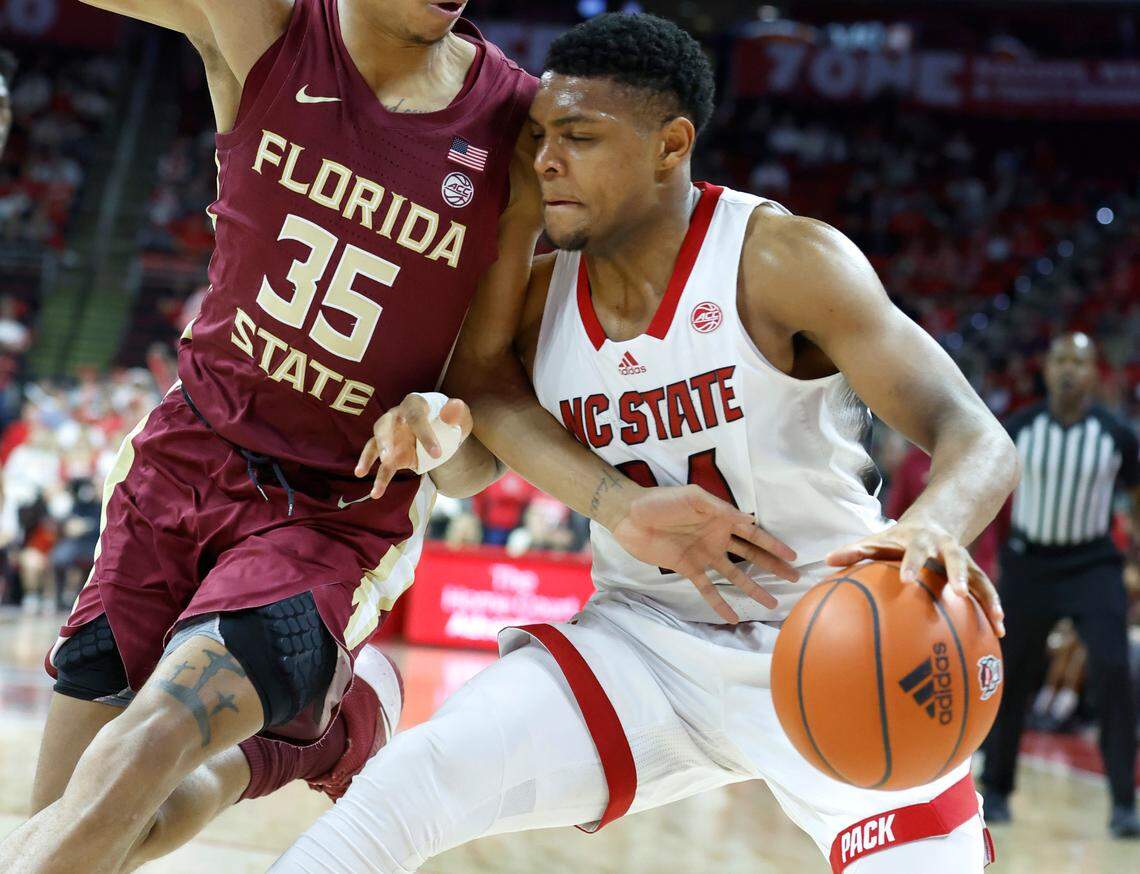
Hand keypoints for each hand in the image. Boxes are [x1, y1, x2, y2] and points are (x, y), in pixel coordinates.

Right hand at [356, 394, 472, 498]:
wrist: (446, 432)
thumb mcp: (460, 415)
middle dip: (384, 442)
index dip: (424, 434)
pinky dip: (379, 479)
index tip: (437, 454)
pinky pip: (382, 466)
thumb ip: (457, 411)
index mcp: (414, 404)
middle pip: (384, 426)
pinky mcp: (391, 454)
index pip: (416, 417)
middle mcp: (396, 417)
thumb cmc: (451, 419)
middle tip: (387, 458)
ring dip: (369, 458)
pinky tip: (375, 493)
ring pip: (375, 444)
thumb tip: (454, 407)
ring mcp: (391, 436)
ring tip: (362, 472)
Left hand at [612, 485, 799, 623]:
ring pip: (734, 575)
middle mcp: (716, 537)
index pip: (753, 533)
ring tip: (770, 604)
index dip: (773, 544)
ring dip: (752, 588)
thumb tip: (749, 520)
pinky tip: (733, 617)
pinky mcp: (687, 568)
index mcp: (720, 518)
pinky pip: (708, 588)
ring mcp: (703, 555)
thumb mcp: (693, 498)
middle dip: (772, 566)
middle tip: (793, 579)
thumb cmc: (661, 501)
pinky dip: (720, 603)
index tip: (793, 557)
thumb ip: (720, 509)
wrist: (629, 516)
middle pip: (750, 555)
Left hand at [826, 521, 1004, 636]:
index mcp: (917, 540)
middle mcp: (943, 547)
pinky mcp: (974, 571)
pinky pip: (987, 590)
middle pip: (952, 557)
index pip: (912, 551)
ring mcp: (962, 559)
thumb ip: (854, 551)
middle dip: (954, 574)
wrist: (933, 522)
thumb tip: (826, 560)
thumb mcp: (877, 541)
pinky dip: (994, 608)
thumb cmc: (895, 540)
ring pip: (977, 575)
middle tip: (955, 593)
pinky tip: (999, 632)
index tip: (906, 581)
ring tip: (994, 618)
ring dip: (985, 595)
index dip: (910, 564)